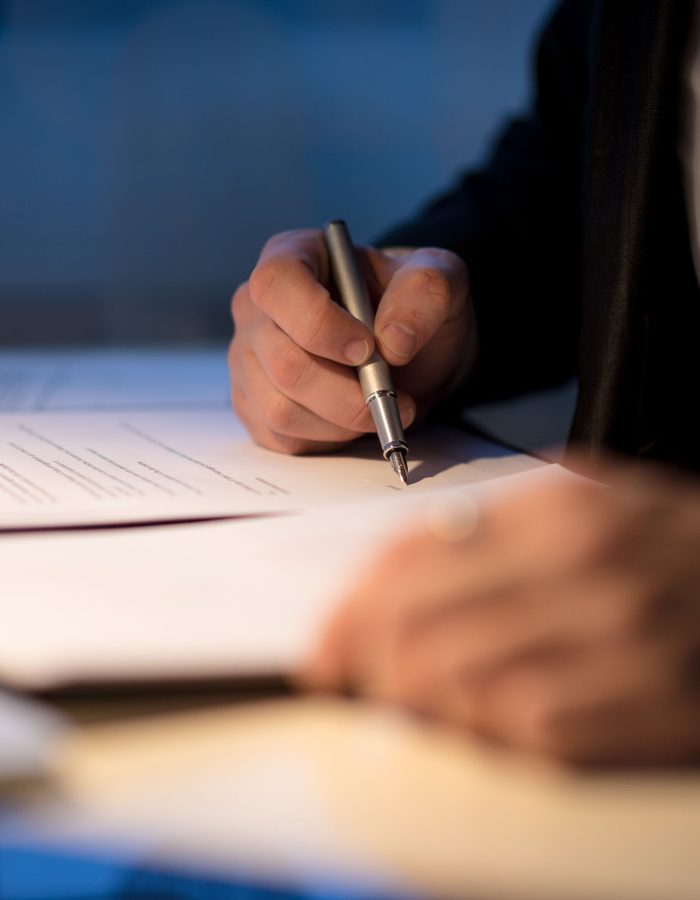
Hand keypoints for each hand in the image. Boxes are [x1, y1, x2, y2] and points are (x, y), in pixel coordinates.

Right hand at [228, 229, 473, 453]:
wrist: (409, 353)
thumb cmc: (410, 307)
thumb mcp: (438, 280)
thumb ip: (426, 291)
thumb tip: (394, 341)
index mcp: (291, 257)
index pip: (276, 284)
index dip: (319, 322)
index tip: (368, 348)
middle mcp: (257, 309)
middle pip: (283, 361)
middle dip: (347, 393)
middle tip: (394, 397)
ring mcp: (248, 361)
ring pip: (281, 408)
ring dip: (342, 421)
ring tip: (380, 408)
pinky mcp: (254, 406)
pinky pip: (282, 437)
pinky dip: (329, 439)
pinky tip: (352, 420)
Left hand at [302, 464, 699, 765]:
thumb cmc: (672, 546)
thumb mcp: (586, 498)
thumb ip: (490, 525)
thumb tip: (391, 575)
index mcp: (557, 509)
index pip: (411, 559)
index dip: (350, 612)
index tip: (326, 646)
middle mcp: (581, 570)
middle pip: (419, 631)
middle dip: (367, 666)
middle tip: (354, 679)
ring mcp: (612, 644)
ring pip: (458, 689)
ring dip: (418, 704)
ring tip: (416, 699)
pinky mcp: (636, 712)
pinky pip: (521, 736)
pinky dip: (483, 734)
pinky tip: (486, 719)